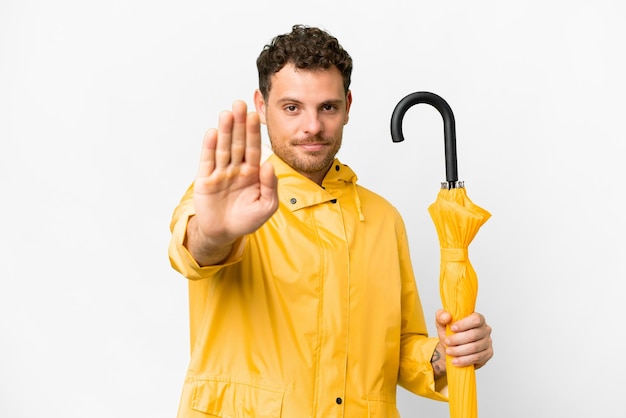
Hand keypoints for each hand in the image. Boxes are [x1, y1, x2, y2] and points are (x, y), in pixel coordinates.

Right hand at [187, 100, 277, 264]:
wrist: (223, 234)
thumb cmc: (247, 220)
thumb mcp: (266, 206)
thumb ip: (270, 186)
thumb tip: (268, 165)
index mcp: (253, 173)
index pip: (254, 149)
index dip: (254, 132)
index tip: (255, 115)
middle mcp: (236, 168)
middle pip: (238, 142)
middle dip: (239, 124)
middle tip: (240, 104)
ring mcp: (220, 172)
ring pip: (223, 148)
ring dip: (224, 131)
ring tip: (227, 113)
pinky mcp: (205, 180)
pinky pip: (208, 161)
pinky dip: (209, 147)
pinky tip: (212, 132)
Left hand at [435, 310, 492, 368]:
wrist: (452, 348)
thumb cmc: (450, 333)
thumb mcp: (442, 323)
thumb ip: (441, 316)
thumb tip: (446, 316)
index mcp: (478, 318)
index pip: (476, 319)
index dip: (464, 324)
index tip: (452, 328)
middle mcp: (485, 329)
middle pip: (473, 335)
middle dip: (457, 340)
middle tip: (447, 342)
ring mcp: (488, 342)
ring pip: (474, 347)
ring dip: (459, 351)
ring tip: (449, 351)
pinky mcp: (488, 354)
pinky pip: (477, 358)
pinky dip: (464, 360)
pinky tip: (455, 360)